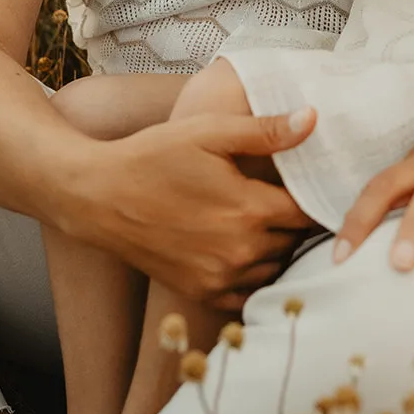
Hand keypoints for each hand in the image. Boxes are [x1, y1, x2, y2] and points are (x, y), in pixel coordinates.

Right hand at [74, 107, 319, 309]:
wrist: (98, 196)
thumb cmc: (153, 156)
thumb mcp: (209, 132)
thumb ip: (266, 130)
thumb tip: (313, 119)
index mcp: (250, 210)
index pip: (309, 212)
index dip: (316, 197)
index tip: (315, 185)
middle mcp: (240, 251)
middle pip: (295, 241)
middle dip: (297, 221)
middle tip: (290, 198)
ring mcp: (220, 277)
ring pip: (275, 267)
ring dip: (278, 248)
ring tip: (267, 221)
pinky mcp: (200, 292)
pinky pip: (248, 293)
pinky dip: (255, 275)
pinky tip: (245, 250)